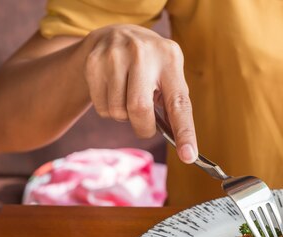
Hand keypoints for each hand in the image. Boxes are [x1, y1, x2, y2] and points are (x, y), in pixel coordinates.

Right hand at [82, 25, 196, 162]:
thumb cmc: (151, 67)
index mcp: (170, 59)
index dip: (185, 133)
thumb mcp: (169, 76)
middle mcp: (143, 53)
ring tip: (128, 98)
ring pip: (117, 111)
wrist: (116, 34)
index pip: (179, 104)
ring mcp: (115, 55)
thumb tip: (181, 146)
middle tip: (145, 126)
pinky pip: (101, 107)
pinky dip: (109, 110)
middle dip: (143, 127)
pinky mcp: (94, 62)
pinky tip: (113, 91)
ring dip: (124, 116)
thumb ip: (174, 105)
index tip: (189, 156)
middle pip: (140, 109)